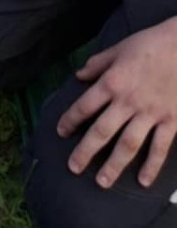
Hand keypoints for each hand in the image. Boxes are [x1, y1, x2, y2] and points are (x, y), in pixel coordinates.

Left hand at [58, 19, 176, 188]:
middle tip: (73, 168)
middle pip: (102, 131)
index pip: (85, 106)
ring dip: (114, 165)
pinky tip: (143, 181)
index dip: (70, 120)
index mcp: (112, 82)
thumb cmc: (149, 44)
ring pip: (128, 145)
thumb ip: (97, 64)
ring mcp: (150, 114)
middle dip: (86, 151)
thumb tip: (79, 76)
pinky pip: (160, 147)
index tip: (60, 133)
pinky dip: (152, 165)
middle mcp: (128, 102)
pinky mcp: (171, 121)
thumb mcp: (118, 49)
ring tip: (102, 183)